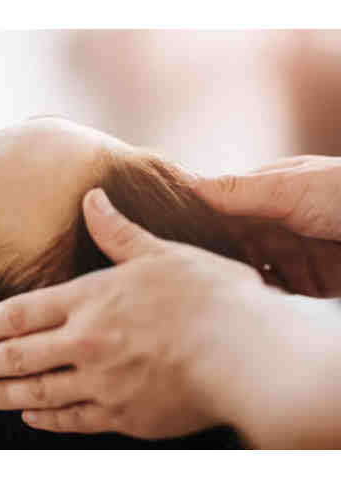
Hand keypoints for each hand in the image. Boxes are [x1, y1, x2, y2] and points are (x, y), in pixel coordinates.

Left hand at [0, 188, 276, 438]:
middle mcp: (85, 343)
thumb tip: (92, 197)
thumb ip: (118, 231)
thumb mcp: (160, 252)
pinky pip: (73, 420)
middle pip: (16, 357)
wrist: (247, 354)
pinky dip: (47, 420)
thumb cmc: (208, 297)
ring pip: (36, 393)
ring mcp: (101, 383)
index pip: (20, 314)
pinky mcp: (124, 416)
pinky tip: (30, 418)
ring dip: (0, 395)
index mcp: (91, 299)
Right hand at [193, 155, 340, 296]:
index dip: (198, 225)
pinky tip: (252, 305)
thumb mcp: (290, 188)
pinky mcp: (314, 281)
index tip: (174, 242)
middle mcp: (278, 223)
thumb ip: (240, 189)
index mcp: (268, 193)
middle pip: (234, 246)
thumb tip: (188, 182)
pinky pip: (282, 294)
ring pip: (255, 272)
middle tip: (191, 278)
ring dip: (242, 283)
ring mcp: (296, 253)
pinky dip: (268, 300)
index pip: (220, 209)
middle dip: (217, 260)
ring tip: (218, 294)